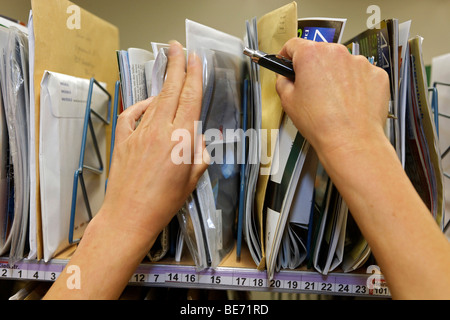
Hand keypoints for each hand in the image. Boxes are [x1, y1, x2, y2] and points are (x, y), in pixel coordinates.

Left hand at [101, 41, 207, 247]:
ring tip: (169, 74)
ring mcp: (138, 133)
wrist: (129, 215)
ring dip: (163, 86)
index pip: (190, 99)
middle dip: (175, 65)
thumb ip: (199, 153)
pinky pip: (132, 115)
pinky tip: (147, 103)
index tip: (195, 59)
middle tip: (177, 47)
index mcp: (180, 139)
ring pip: (153, 101)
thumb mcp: (192, 179)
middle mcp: (159, 130)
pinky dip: (140, 106)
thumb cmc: (164, 202)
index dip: (193, 76)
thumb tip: (198, 139)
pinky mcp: (122, 140)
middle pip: (171, 91)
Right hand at [276, 38, 389, 159]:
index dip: (286, 55)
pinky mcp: (376, 74)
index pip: (293, 45)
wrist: (350, 140)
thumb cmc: (321, 123)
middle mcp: (337, 53)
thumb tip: (285, 78)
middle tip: (310, 90)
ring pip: (341, 64)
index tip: (286, 62)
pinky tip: (348, 102)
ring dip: (335, 76)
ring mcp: (360, 62)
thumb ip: (283, 82)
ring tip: (332, 101)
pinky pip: (361, 75)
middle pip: (320, 53)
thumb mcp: (288, 102)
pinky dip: (354, 85)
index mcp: (312, 55)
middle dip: (313, 68)